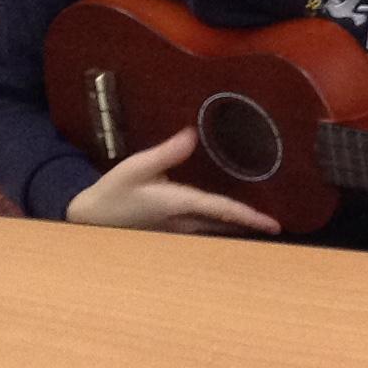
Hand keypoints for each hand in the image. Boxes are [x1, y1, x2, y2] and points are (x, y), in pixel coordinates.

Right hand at [65, 127, 280, 234]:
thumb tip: (192, 134)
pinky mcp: (172, 232)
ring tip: (265, 226)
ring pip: (218, 232)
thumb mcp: (136, 167)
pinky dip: (224, 228)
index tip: (274, 224)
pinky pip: (206, 231)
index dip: (250, 217)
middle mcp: (184, 223)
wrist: (88, 220)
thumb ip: (166, 154)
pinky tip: (234, 224)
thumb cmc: (112, 192)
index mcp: (179, 205)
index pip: (223, 211)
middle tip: (279, 228)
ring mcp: (179, 232)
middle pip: (227, 227)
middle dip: (252, 227)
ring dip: (240, 230)